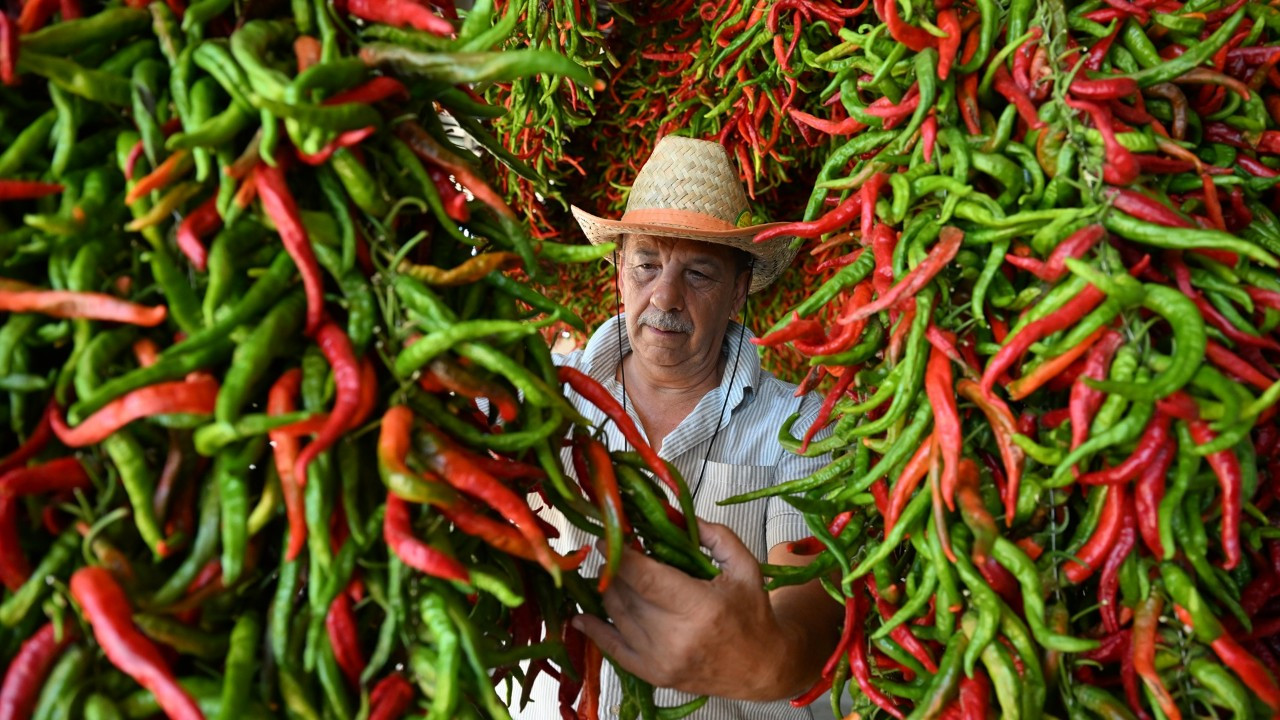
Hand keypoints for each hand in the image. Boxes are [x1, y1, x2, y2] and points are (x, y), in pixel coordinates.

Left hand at [571, 520, 815, 700]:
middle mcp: (674, 637)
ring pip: (615, 613)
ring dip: (610, 589)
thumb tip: (677, 515)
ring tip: (617, 573)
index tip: (610, 536)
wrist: (761, 668)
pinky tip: (582, 616)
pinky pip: (611, 648)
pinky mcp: (652, 674)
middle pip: (624, 592)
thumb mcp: (745, 568)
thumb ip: (715, 536)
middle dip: (617, 567)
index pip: (643, 577)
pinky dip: (594, 629)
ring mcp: (660, 659)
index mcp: (698, 607)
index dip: (619, 554)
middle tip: (620, 550)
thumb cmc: (752, 615)